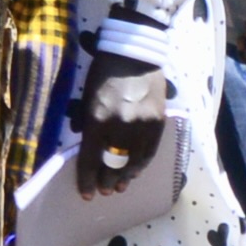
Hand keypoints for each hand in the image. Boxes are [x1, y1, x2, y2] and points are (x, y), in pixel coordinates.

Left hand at [74, 55, 172, 196]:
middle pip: (113, 165)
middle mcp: (120, 126)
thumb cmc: (104, 72)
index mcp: (97, 119)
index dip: (87, 180)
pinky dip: (142, 164)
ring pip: (134, 162)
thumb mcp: (88, 98)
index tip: (87, 193)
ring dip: (126, 177)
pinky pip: (150, 151)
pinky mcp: (158, 122)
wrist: (135, 52)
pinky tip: (136, 170)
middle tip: (104, 190)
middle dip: (106, 182)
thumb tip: (89, 151)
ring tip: (121, 185)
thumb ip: (87, 126)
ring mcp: (142, 125)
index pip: (89, 159)